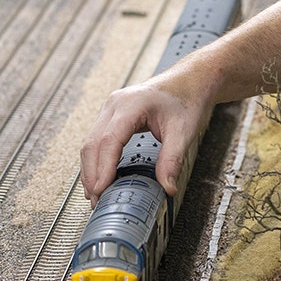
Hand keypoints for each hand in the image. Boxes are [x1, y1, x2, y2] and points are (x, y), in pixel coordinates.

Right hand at [79, 79, 209, 204]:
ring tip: (95, 194)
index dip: (103, 168)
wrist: (190, 80)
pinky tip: (99, 176)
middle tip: (96, 200)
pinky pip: (97, 139)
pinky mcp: (112, 115)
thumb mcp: (183, 131)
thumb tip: (166, 187)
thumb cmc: (186, 97)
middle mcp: (114, 104)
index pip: (109, 141)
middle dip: (92, 174)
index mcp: (130, 105)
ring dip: (90, 169)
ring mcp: (111, 108)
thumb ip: (172, 160)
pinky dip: (96, 160)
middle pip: (93, 144)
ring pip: (90, 142)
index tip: (101, 190)